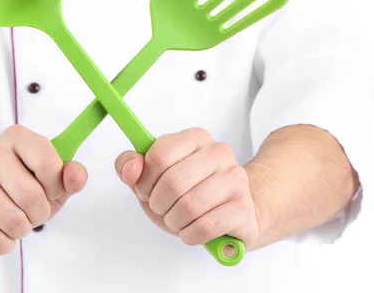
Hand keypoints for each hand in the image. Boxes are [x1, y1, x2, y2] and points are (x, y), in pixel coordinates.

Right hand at [0, 125, 87, 254]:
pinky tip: (0, 231)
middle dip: (40, 213)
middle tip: (34, 211)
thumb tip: (75, 176)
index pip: (48, 163)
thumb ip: (71, 176)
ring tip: (17, 219)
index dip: (56, 186)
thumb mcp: (52, 177)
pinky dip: (4, 244)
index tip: (50, 190)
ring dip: (23, 230)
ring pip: (13, 222)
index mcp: (18, 136)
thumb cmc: (22, 183)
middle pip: (31, 197)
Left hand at [115, 128, 258, 251]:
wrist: (231, 214)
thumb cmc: (188, 192)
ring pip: (189, 206)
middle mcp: (219, 152)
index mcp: (196, 137)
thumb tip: (130, 170)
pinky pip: (205, 226)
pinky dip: (190, 235)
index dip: (145, 180)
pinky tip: (191, 231)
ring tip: (177, 220)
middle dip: (158, 203)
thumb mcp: (153, 178)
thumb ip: (131, 166)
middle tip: (162, 208)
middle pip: (173, 182)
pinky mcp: (243, 208)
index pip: (160, 155)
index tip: (146, 190)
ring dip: (174, 221)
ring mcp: (235, 179)